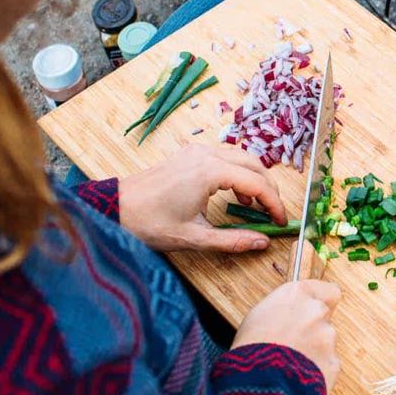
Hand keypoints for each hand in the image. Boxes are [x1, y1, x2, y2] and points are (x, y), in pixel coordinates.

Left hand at [119, 144, 285, 251]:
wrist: (114, 207)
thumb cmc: (149, 222)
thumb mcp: (194, 237)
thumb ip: (232, 240)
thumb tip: (261, 243)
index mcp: (210, 172)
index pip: (257, 183)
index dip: (274, 203)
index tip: (281, 221)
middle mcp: (206, 155)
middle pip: (255, 164)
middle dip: (269, 188)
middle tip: (273, 213)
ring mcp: (197, 151)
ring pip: (241, 157)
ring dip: (254, 178)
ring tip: (254, 206)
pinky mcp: (189, 154)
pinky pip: (225, 157)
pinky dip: (237, 172)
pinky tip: (233, 194)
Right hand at [233, 280, 340, 389]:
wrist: (260, 379)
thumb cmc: (251, 347)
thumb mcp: (258, 315)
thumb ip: (283, 308)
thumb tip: (287, 313)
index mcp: (297, 294)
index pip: (327, 290)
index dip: (320, 300)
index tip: (313, 308)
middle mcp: (316, 311)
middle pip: (324, 316)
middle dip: (313, 326)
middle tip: (294, 339)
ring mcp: (327, 337)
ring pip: (326, 340)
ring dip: (314, 348)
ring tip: (290, 360)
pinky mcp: (332, 362)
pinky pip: (327, 363)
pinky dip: (316, 368)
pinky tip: (298, 372)